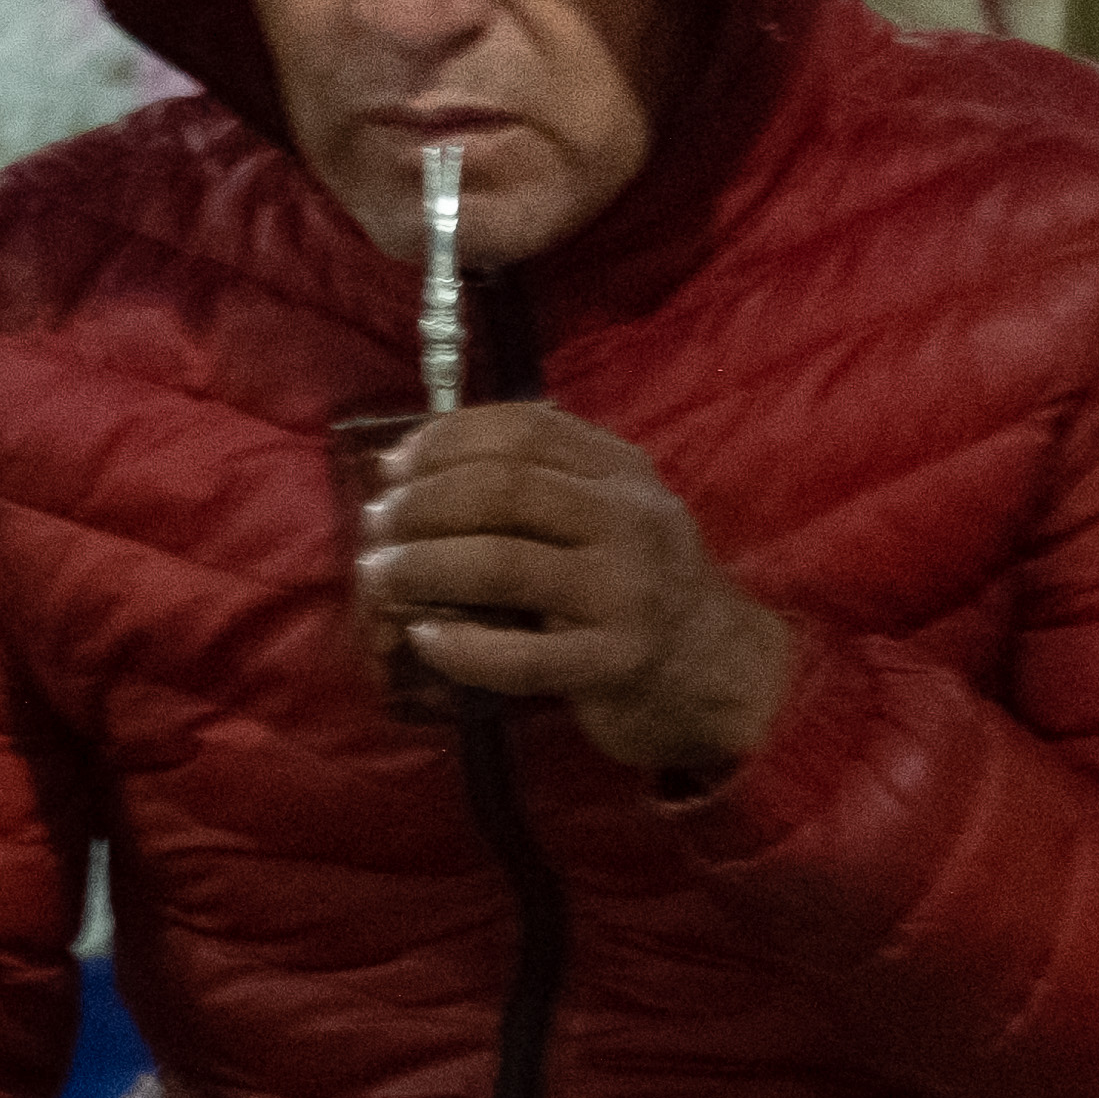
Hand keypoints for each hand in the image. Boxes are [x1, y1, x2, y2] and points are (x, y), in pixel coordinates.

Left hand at [361, 403, 797, 779]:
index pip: (525, 429)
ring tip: (381, 575)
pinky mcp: (616, 665)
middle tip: (378, 525)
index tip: (394, 466)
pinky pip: (522, 657)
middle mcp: (630, 521)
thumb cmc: (635, 582)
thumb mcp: (608, 509)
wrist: (720, 668)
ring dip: (424, 566)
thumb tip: (412, 460)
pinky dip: (462, 646)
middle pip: (505, 491)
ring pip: (503, 565)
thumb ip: (538, 477)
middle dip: (423, 504)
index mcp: (622, 471)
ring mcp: (626, 595)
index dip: (446, 440)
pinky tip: (424, 636)